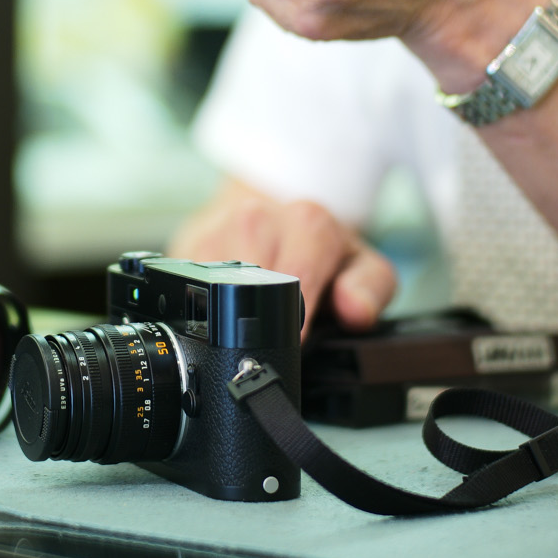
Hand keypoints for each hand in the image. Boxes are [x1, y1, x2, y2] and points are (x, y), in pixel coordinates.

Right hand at [170, 179, 396, 333]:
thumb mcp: (362, 267)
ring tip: (253, 312)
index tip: (298, 346)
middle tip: (276, 332)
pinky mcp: (186, 243)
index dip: (297, 329)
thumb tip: (355, 309)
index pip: (296, 287)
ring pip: (216, 292)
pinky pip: (190, 286)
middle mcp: (258, 218)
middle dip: (263, 324)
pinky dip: (206, 302)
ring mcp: (217, 228)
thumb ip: (371, 289)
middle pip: (251, 293)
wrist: (275, 211)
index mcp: (308, 223)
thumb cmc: (320, 248)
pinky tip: (225, 298)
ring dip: (233, 313)